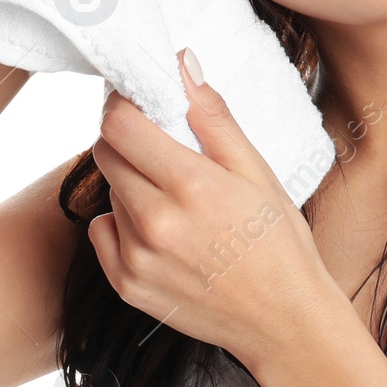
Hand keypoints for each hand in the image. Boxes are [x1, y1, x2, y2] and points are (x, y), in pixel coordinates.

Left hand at [88, 47, 340, 370]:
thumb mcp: (257, 171)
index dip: (124, 105)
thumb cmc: (280, 244)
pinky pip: (102, 232)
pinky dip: (122, 225)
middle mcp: (156, 222)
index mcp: (192, 185)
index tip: (140, 105)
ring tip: (176, 202)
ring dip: (131, 185)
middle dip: (128, 141)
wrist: (283, 322)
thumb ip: (212, 116)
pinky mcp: (126, 285)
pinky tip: (162, 234)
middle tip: (163, 152)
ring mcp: (137, 257)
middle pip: (106, 153)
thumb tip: (180, 64)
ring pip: (108, 192)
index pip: (119, 124)